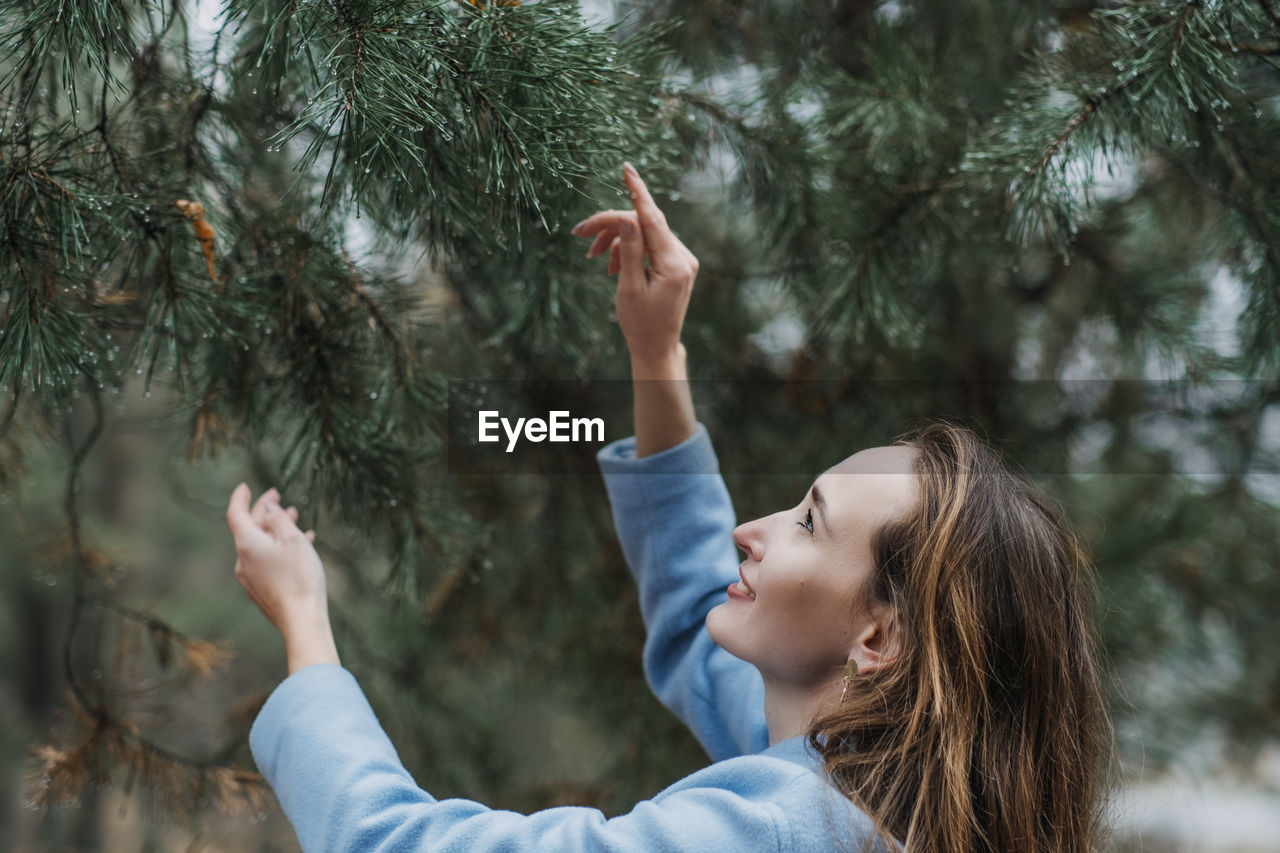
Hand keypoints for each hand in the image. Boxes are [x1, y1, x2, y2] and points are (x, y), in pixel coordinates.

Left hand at [227, 484, 338, 672]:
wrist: (301, 620)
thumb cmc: (299, 577)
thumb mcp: (292, 539)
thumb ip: (278, 519)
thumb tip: (268, 509)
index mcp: (247, 544)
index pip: (236, 513)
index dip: (241, 498)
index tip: (246, 486)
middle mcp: (243, 560)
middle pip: (250, 529)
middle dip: (265, 512)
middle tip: (279, 498)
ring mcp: (251, 577)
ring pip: (261, 545)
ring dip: (276, 530)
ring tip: (295, 518)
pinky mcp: (262, 590)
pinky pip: (267, 561)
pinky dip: (280, 548)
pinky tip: (301, 546)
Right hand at [572, 162, 698, 373]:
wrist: (656, 347)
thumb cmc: (640, 323)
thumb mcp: (629, 287)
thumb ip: (630, 251)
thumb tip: (627, 217)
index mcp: (674, 264)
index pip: (652, 218)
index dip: (637, 192)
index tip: (627, 169)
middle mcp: (683, 258)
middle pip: (644, 224)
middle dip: (612, 226)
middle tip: (580, 234)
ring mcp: (682, 260)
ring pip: (644, 234)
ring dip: (617, 241)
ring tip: (595, 258)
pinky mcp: (677, 264)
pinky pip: (650, 245)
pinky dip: (628, 250)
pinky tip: (612, 267)